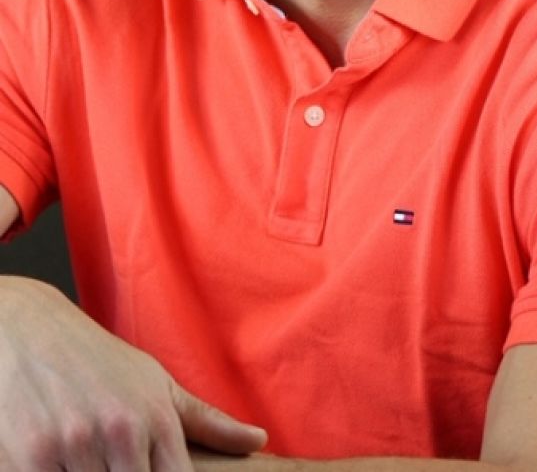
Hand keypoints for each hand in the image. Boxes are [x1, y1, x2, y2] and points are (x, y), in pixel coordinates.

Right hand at [0, 276, 266, 469]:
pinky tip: (59, 464)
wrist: (28, 327)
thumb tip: (259, 440)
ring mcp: (73, 447)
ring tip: (85, 460)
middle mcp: (119, 432)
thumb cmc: (97, 360)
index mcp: (155, 418)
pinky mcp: (30, 459)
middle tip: (115, 463)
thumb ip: (207, 420)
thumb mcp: (154, 382)